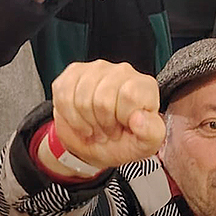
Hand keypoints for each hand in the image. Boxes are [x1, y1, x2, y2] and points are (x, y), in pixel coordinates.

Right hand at [52, 61, 166, 170]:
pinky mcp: (73, 73)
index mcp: (144, 86)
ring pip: (81, 98)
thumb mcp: (144, 146)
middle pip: (102, 98)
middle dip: (101, 122)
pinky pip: (64, 96)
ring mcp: (96, 69)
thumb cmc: (123, 141)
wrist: (97, 146)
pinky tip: (80, 119)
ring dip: (85, 121)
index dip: (121, 118)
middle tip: (106, 129)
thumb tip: (139, 118)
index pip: (129, 94)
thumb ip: (151, 133)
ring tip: (95, 125)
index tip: (122, 127)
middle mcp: (122, 71)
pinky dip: (70, 116)